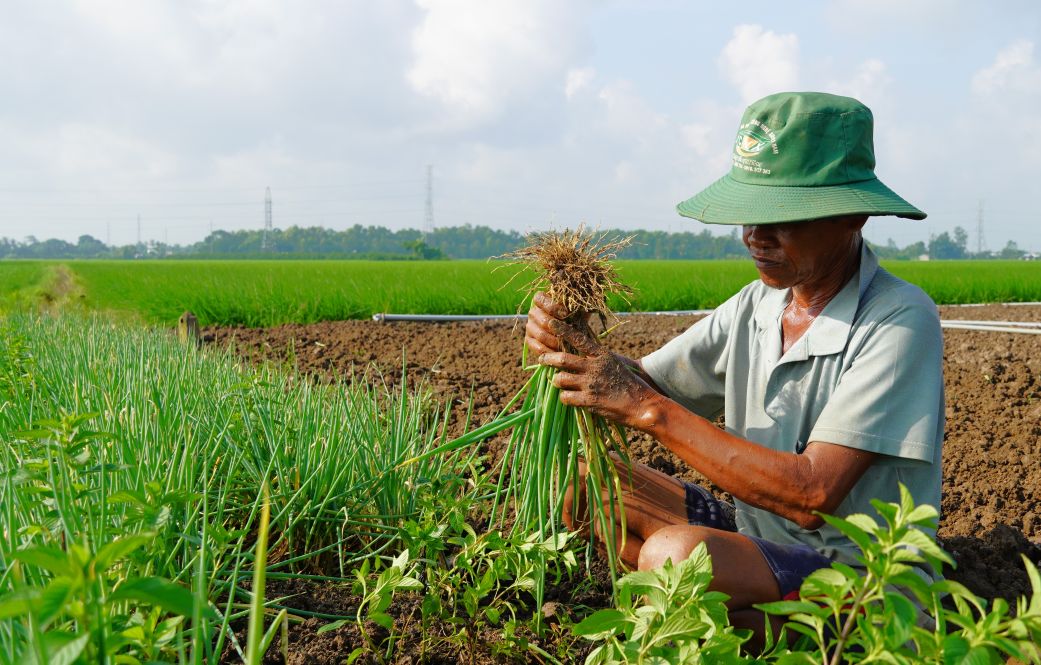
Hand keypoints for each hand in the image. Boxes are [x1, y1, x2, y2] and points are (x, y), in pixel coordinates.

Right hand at [525, 292, 587, 356]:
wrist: (573, 330)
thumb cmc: (575, 315)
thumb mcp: (576, 307)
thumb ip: (573, 305)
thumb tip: (573, 308)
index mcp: (541, 299)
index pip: (540, 299)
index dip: (553, 306)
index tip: (566, 313)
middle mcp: (533, 312)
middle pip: (544, 321)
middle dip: (559, 328)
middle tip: (570, 333)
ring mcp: (530, 326)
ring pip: (541, 335)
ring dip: (556, 341)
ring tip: (567, 344)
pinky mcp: (529, 340)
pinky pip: (538, 348)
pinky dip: (550, 351)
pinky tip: (559, 352)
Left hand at [538, 318, 659, 428]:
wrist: (642, 405)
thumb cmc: (630, 384)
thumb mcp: (616, 364)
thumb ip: (599, 358)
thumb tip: (584, 353)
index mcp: (602, 355)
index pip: (578, 339)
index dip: (562, 330)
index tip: (550, 322)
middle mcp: (594, 367)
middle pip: (562, 359)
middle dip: (547, 359)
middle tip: (542, 359)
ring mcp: (590, 384)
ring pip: (560, 379)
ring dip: (557, 381)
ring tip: (559, 382)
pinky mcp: (588, 401)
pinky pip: (565, 397)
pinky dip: (564, 397)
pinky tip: (569, 398)